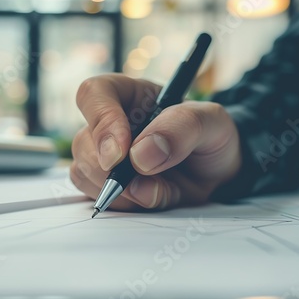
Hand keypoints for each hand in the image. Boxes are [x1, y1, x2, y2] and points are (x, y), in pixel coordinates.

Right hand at [70, 74, 241, 211]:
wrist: (217, 172)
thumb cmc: (211, 138)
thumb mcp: (212, 122)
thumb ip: (182, 127)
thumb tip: (139, 155)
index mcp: (129, 95)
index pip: (94, 94)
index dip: (101, 121)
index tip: (121, 153)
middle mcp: (110, 124)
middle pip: (82, 141)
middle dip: (110, 170)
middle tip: (145, 184)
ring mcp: (104, 156)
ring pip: (83, 172)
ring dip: (120, 191)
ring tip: (159, 190)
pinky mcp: (107, 185)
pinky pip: (96, 197)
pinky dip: (124, 205)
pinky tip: (151, 198)